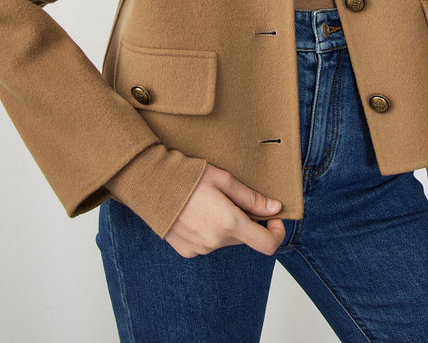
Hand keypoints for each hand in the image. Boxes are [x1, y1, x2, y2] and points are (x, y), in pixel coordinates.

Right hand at [164, 163, 285, 257]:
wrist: (151, 184)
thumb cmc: (188, 176)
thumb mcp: (224, 179)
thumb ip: (251, 198)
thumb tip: (275, 208)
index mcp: (229, 224)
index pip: (266, 244)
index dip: (277, 233)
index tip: (274, 219)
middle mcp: (216, 242)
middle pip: (244, 237)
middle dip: (244, 220)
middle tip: (230, 197)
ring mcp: (200, 249)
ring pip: (225, 240)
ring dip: (225, 225)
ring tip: (207, 202)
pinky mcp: (187, 251)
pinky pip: (207, 243)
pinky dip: (208, 231)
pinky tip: (195, 213)